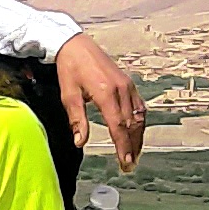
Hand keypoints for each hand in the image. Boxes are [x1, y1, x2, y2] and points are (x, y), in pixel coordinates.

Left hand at [52, 34, 145, 172]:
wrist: (76, 44)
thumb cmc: (70, 68)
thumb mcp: (69, 95)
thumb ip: (77, 119)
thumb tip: (80, 142)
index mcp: (106, 93)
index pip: (119, 126)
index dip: (123, 146)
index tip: (125, 162)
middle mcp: (121, 89)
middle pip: (132, 124)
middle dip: (132, 146)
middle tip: (129, 165)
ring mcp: (128, 85)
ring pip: (139, 116)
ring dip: (138, 137)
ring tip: (134, 154)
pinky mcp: (129, 83)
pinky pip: (139, 106)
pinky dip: (140, 122)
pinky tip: (137, 132)